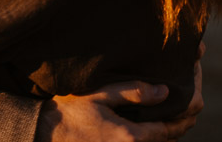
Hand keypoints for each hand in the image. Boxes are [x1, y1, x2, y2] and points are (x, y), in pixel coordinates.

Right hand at [36, 81, 196, 141]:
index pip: (168, 129)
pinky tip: (142, 129)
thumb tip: (164, 91)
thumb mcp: (99, 95)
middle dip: (174, 127)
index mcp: (131, 136)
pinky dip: (147, 139)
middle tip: (177, 111)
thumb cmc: (68, 112)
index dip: (180, 117)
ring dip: (161, 135)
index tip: (185, 105)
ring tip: (161, 119)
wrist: (44, 132)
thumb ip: (132, 92)